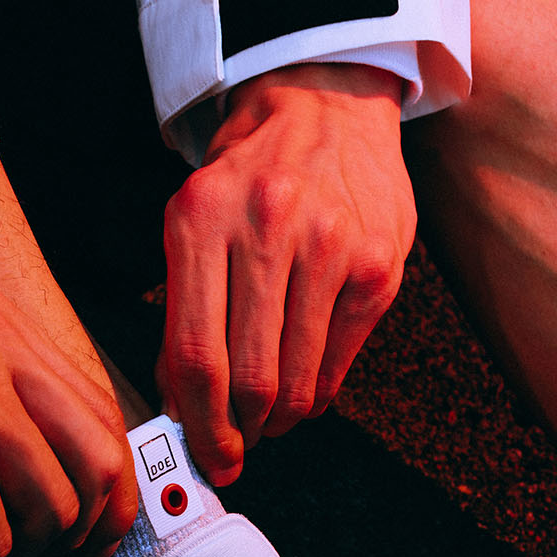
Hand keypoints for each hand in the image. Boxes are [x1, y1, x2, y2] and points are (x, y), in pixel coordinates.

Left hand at [160, 63, 416, 482]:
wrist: (326, 102)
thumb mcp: (196, 221)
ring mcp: (329, 247)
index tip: (203, 455)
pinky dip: (314, 395)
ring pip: (296, 381)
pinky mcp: (376, 266)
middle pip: (249, 379)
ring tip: (266, 422)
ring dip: (277, 421)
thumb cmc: (251, 174)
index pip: (196, 354)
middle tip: (235, 447)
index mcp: (202, 219)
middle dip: (238, 433)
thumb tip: (181, 405)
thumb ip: (183, 308)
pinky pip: (336, 364)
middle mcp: (266, 228)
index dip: (198, 423)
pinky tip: (302, 391)